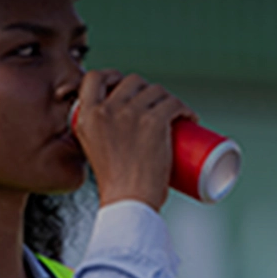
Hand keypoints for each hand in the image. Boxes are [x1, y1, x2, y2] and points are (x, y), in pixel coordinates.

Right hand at [73, 70, 193, 210]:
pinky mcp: (154, 121)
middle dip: (147, 89)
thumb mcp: (94, 150)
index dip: (111, 75)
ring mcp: (130, 113)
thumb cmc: (115, 186)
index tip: (124, 84)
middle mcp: (106, 110)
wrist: (128, 202)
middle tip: (157, 107)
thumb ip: (98, 135)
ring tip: (176, 116)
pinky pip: (175, 104)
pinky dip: (186, 109)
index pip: (94, 77)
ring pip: (156, 90)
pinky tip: (190, 118)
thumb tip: (116, 128)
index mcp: (87, 116)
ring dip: (168, 99)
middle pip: (132, 80)